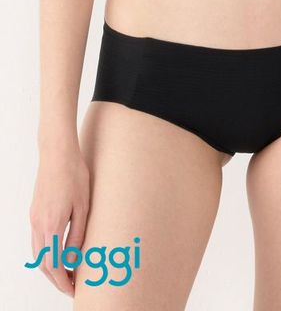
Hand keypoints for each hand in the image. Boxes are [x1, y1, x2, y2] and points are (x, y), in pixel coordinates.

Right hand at [29, 132, 89, 296]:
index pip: (54, 265)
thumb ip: (77, 233)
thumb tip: (74, 257)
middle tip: (72, 286)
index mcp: (51, 225)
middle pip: (42, 264)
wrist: (58, 154)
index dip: (64, 281)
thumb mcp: (83, 206)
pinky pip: (37, 241)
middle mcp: (38, 225)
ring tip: (68, 273)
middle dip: (56, 279)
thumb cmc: (74, 176)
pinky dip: (46, 253)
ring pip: (37, 253)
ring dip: (50, 267)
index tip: (75, 289)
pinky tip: (59, 253)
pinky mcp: (35, 212)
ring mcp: (34, 218)